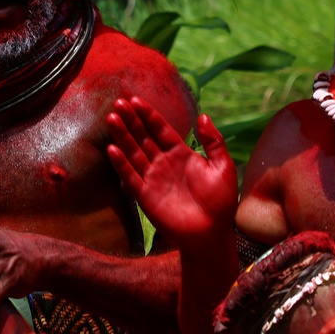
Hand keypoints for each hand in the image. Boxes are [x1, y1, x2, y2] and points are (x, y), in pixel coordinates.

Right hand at [106, 97, 237, 244]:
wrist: (212, 233)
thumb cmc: (220, 202)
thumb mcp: (222, 167)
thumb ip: (214, 142)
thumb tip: (203, 116)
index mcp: (181, 154)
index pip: (161, 129)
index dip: (148, 115)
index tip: (135, 100)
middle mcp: (163, 163)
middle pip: (143, 137)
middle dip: (131, 120)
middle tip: (118, 103)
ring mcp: (152, 179)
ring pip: (133, 152)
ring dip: (122, 136)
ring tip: (112, 118)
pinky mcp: (145, 196)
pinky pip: (130, 176)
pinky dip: (121, 163)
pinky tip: (112, 148)